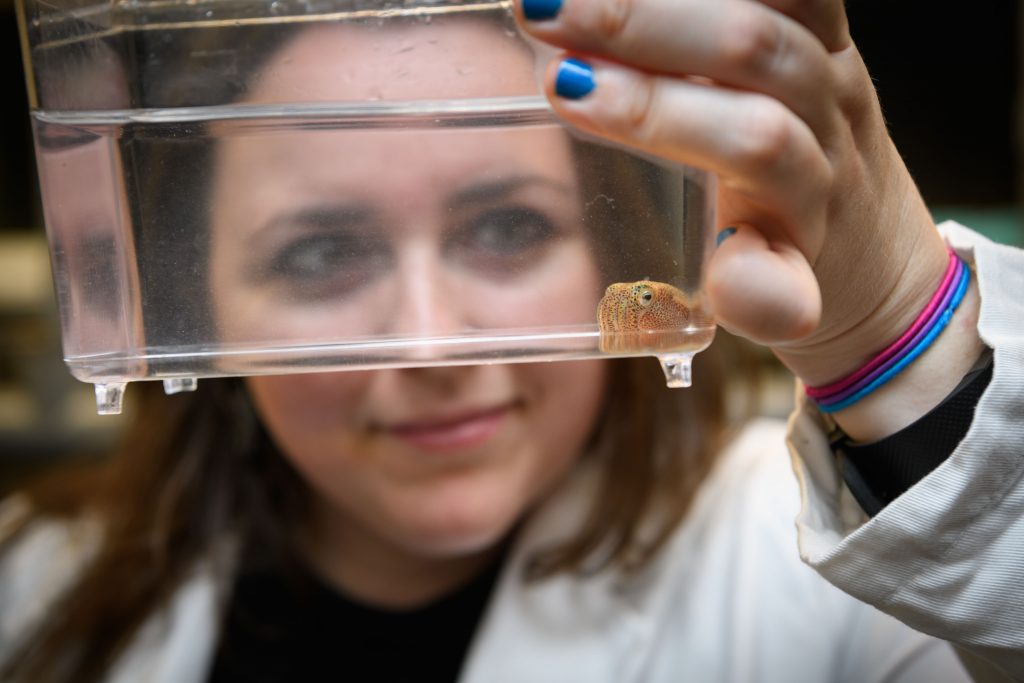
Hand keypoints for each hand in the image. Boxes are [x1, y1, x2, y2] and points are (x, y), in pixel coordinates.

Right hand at [514, 0, 955, 387]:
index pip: (748, 138)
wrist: (876, 248)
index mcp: (811, 189)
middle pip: (751, 48)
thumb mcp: (781, 296)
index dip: (659, 110)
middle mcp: (831, 113)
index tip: (570, 92)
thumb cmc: (805, 269)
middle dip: (642, 24)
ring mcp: (834, 58)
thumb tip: (728, 281)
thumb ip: (759, 294)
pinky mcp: (824, 26)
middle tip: (543, 13)